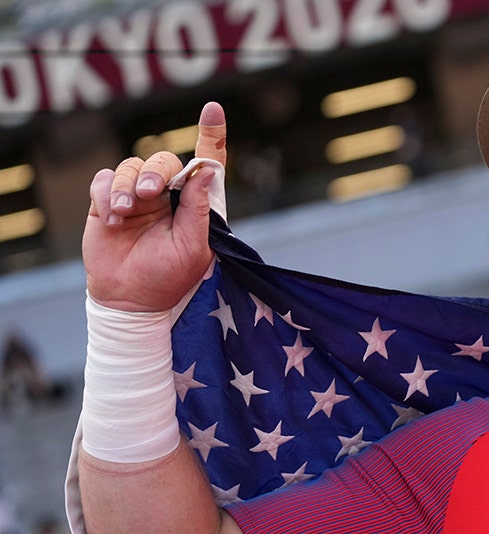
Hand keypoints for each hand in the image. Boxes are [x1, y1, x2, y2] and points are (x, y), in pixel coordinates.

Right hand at [83, 102, 228, 312]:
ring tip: (125, 212)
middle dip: (155, 170)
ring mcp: (136, 196)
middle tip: (149, 194)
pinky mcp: (107, 201)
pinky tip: (113, 217)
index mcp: (194, 204)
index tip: (212, 110)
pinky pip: (105, 178)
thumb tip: (206, 170)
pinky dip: (107, 192)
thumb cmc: (168, 276)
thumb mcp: (193, 246)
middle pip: (163, 159)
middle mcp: (167, 194)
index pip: (206, 163)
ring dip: (127, 185)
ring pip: (131, 165)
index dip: (210, 135)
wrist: (129, 298)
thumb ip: (198, 208)